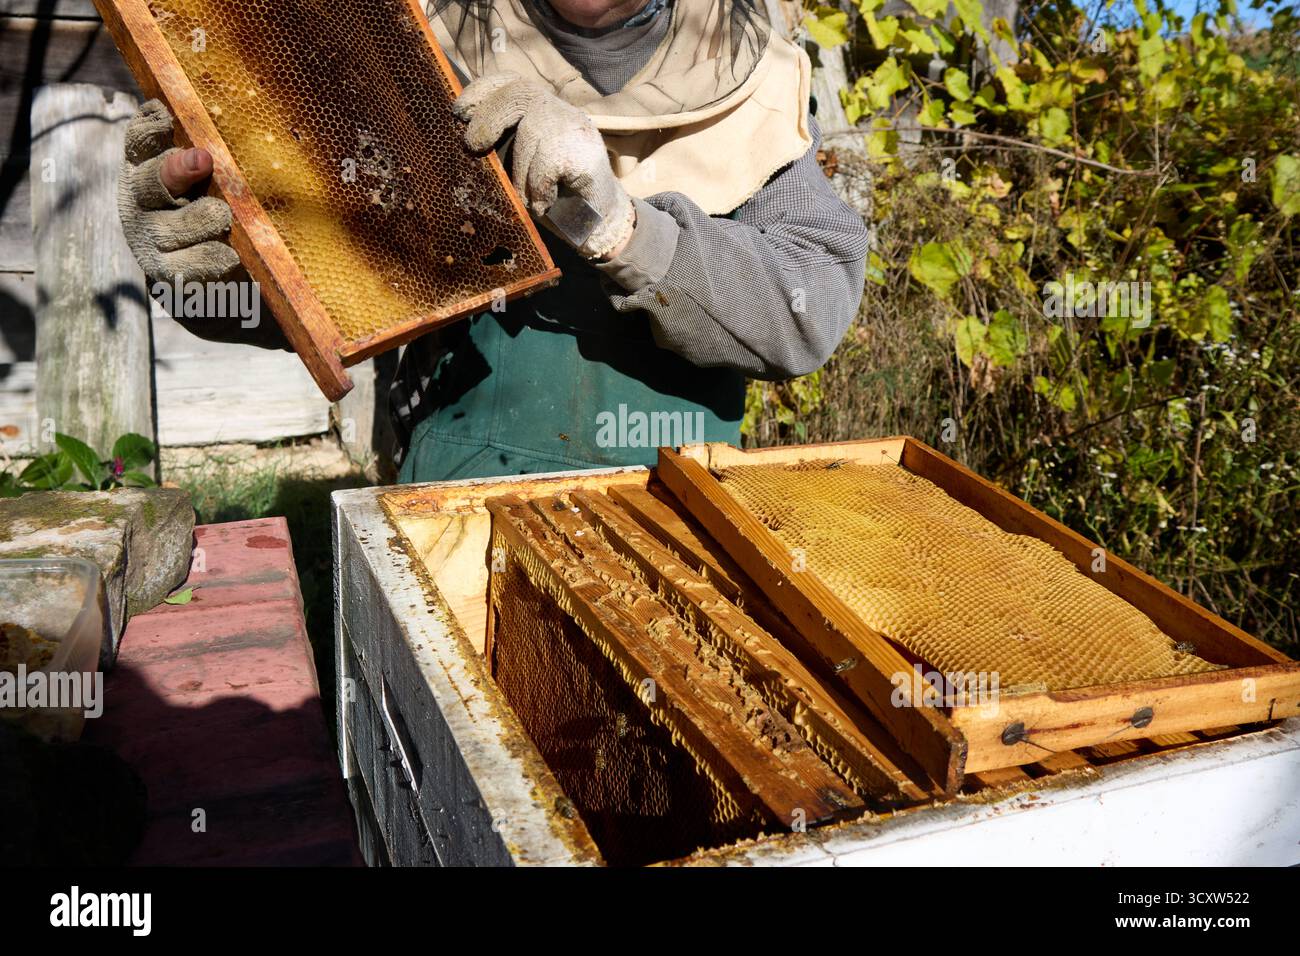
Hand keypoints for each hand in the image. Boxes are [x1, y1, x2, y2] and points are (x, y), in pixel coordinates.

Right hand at [117, 99, 239, 282]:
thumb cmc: (214, 209)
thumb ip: (206, 156)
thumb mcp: (210, 179)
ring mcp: (148, 238)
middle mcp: (140, 201)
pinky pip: (185, 267)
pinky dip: (208, 259)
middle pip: (149, 182)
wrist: (215, 274)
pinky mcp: (164, 273)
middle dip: (174, 169)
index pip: (139, 143)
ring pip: (167, 227)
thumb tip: (217, 134)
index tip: (164, 115)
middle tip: (203, 160)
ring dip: (198, 219)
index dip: (148, 129)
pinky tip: (229, 256)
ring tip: (222, 216)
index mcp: (147, 168)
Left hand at [453, 73, 634, 260]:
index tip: (459, 111)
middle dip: (489, 117)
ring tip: (525, 199)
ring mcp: (576, 129)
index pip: (511, 82)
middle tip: (474, 147)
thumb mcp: (519, 167)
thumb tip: (462, 139)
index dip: (482, 90)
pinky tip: (544, 203)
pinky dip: (539, 189)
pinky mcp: (587, 152)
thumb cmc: (551, 196)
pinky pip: (548, 163)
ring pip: (533, 133)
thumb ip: (500, 147)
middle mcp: (559, 111)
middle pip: (519, 94)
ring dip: (520, 172)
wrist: (599, 223)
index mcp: (540, 111)